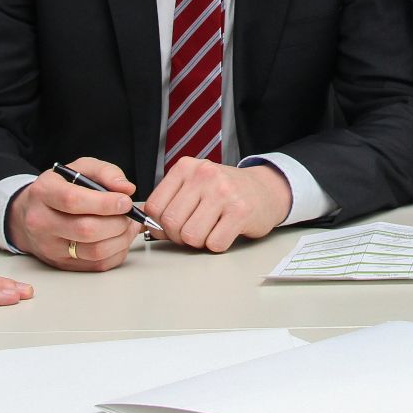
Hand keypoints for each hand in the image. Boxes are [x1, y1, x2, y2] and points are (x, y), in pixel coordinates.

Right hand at [5, 157, 142, 271]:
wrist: (30, 214)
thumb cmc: (59, 189)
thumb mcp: (79, 169)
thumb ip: (105, 172)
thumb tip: (126, 189)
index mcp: (44, 193)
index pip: (73, 201)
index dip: (105, 203)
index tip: (125, 201)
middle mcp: (42, 222)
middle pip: (86, 230)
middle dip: (117, 222)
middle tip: (129, 214)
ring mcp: (50, 247)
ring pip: (94, 251)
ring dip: (121, 239)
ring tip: (127, 226)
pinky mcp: (62, 264)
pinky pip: (97, 265)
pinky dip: (117, 252)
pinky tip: (120, 239)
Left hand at [144, 158, 291, 252]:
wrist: (265, 190)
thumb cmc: (225, 192)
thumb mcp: (195, 185)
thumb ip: (171, 201)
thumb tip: (147, 226)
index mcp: (186, 167)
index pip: (154, 206)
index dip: (159, 225)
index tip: (171, 226)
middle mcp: (204, 175)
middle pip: (171, 223)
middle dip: (179, 236)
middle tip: (193, 231)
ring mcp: (223, 192)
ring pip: (191, 236)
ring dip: (199, 242)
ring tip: (210, 230)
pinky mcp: (241, 211)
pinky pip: (215, 243)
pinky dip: (217, 245)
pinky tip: (225, 231)